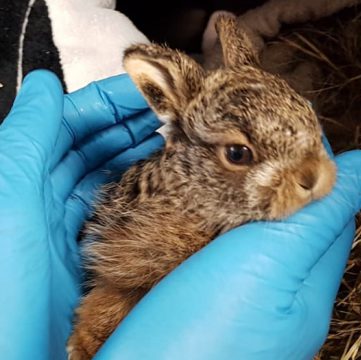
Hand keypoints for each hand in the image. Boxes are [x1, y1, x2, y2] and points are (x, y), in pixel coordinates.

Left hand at [0, 70, 162, 359]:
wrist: (17, 353)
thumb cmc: (3, 286)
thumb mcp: (9, 198)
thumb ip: (25, 139)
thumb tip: (43, 86)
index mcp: (18, 176)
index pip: (66, 123)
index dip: (107, 102)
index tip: (146, 90)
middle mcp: (38, 197)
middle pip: (89, 146)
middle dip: (128, 123)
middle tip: (170, 112)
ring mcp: (62, 225)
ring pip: (104, 174)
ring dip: (136, 152)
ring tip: (170, 138)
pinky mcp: (82, 251)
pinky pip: (112, 207)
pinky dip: (135, 188)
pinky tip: (158, 178)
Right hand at [95, 149, 360, 357]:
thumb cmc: (209, 336)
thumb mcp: (276, 266)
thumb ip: (321, 218)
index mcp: (306, 282)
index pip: (328, 204)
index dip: (313, 158)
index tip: (287, 122)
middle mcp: (277, 290)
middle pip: (289, 215)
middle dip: (274, 173)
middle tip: (246, 137)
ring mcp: (236, 294)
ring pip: (251, 228)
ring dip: (240, 192)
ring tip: (219, 160)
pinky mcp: (197, 295)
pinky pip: (216, 245)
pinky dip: (210, 216)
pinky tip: (193, 202)